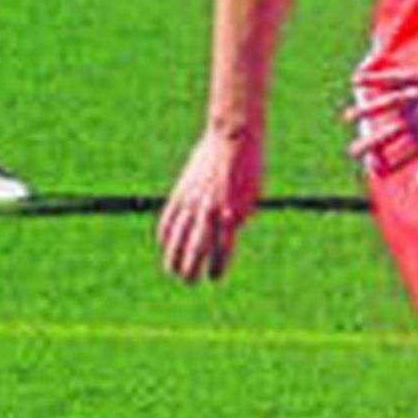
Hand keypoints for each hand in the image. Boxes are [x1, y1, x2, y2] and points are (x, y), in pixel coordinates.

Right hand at [157, 126, 262, 282]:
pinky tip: (164, 244)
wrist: (233, 136)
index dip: (216, 267)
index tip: (214, 277)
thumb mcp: (252, 195)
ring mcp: (193, 201)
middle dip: (191, 268)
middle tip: (190, 281)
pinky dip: (165, 234)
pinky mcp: (182, 191)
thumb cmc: (249, 166)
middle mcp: (211, 210)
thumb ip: (240, 216)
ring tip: (172, 271)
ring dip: (173, 257)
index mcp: (233, 213)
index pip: (222, 250)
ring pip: (177, 237)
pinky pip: (169, 218)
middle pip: (196, 248)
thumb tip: (230, 231)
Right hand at [348, 54, 417, 178]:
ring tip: (347, 117)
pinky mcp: (412, 79)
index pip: (405, 155)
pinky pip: (391, 78)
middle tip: (351, 153)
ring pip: (391, 102)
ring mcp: (416, 97)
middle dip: (372, 143)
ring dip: (370, 109)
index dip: (389, 164)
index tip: (373, 171)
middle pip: (392, 131)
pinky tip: (355, 81)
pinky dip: (373, 79)